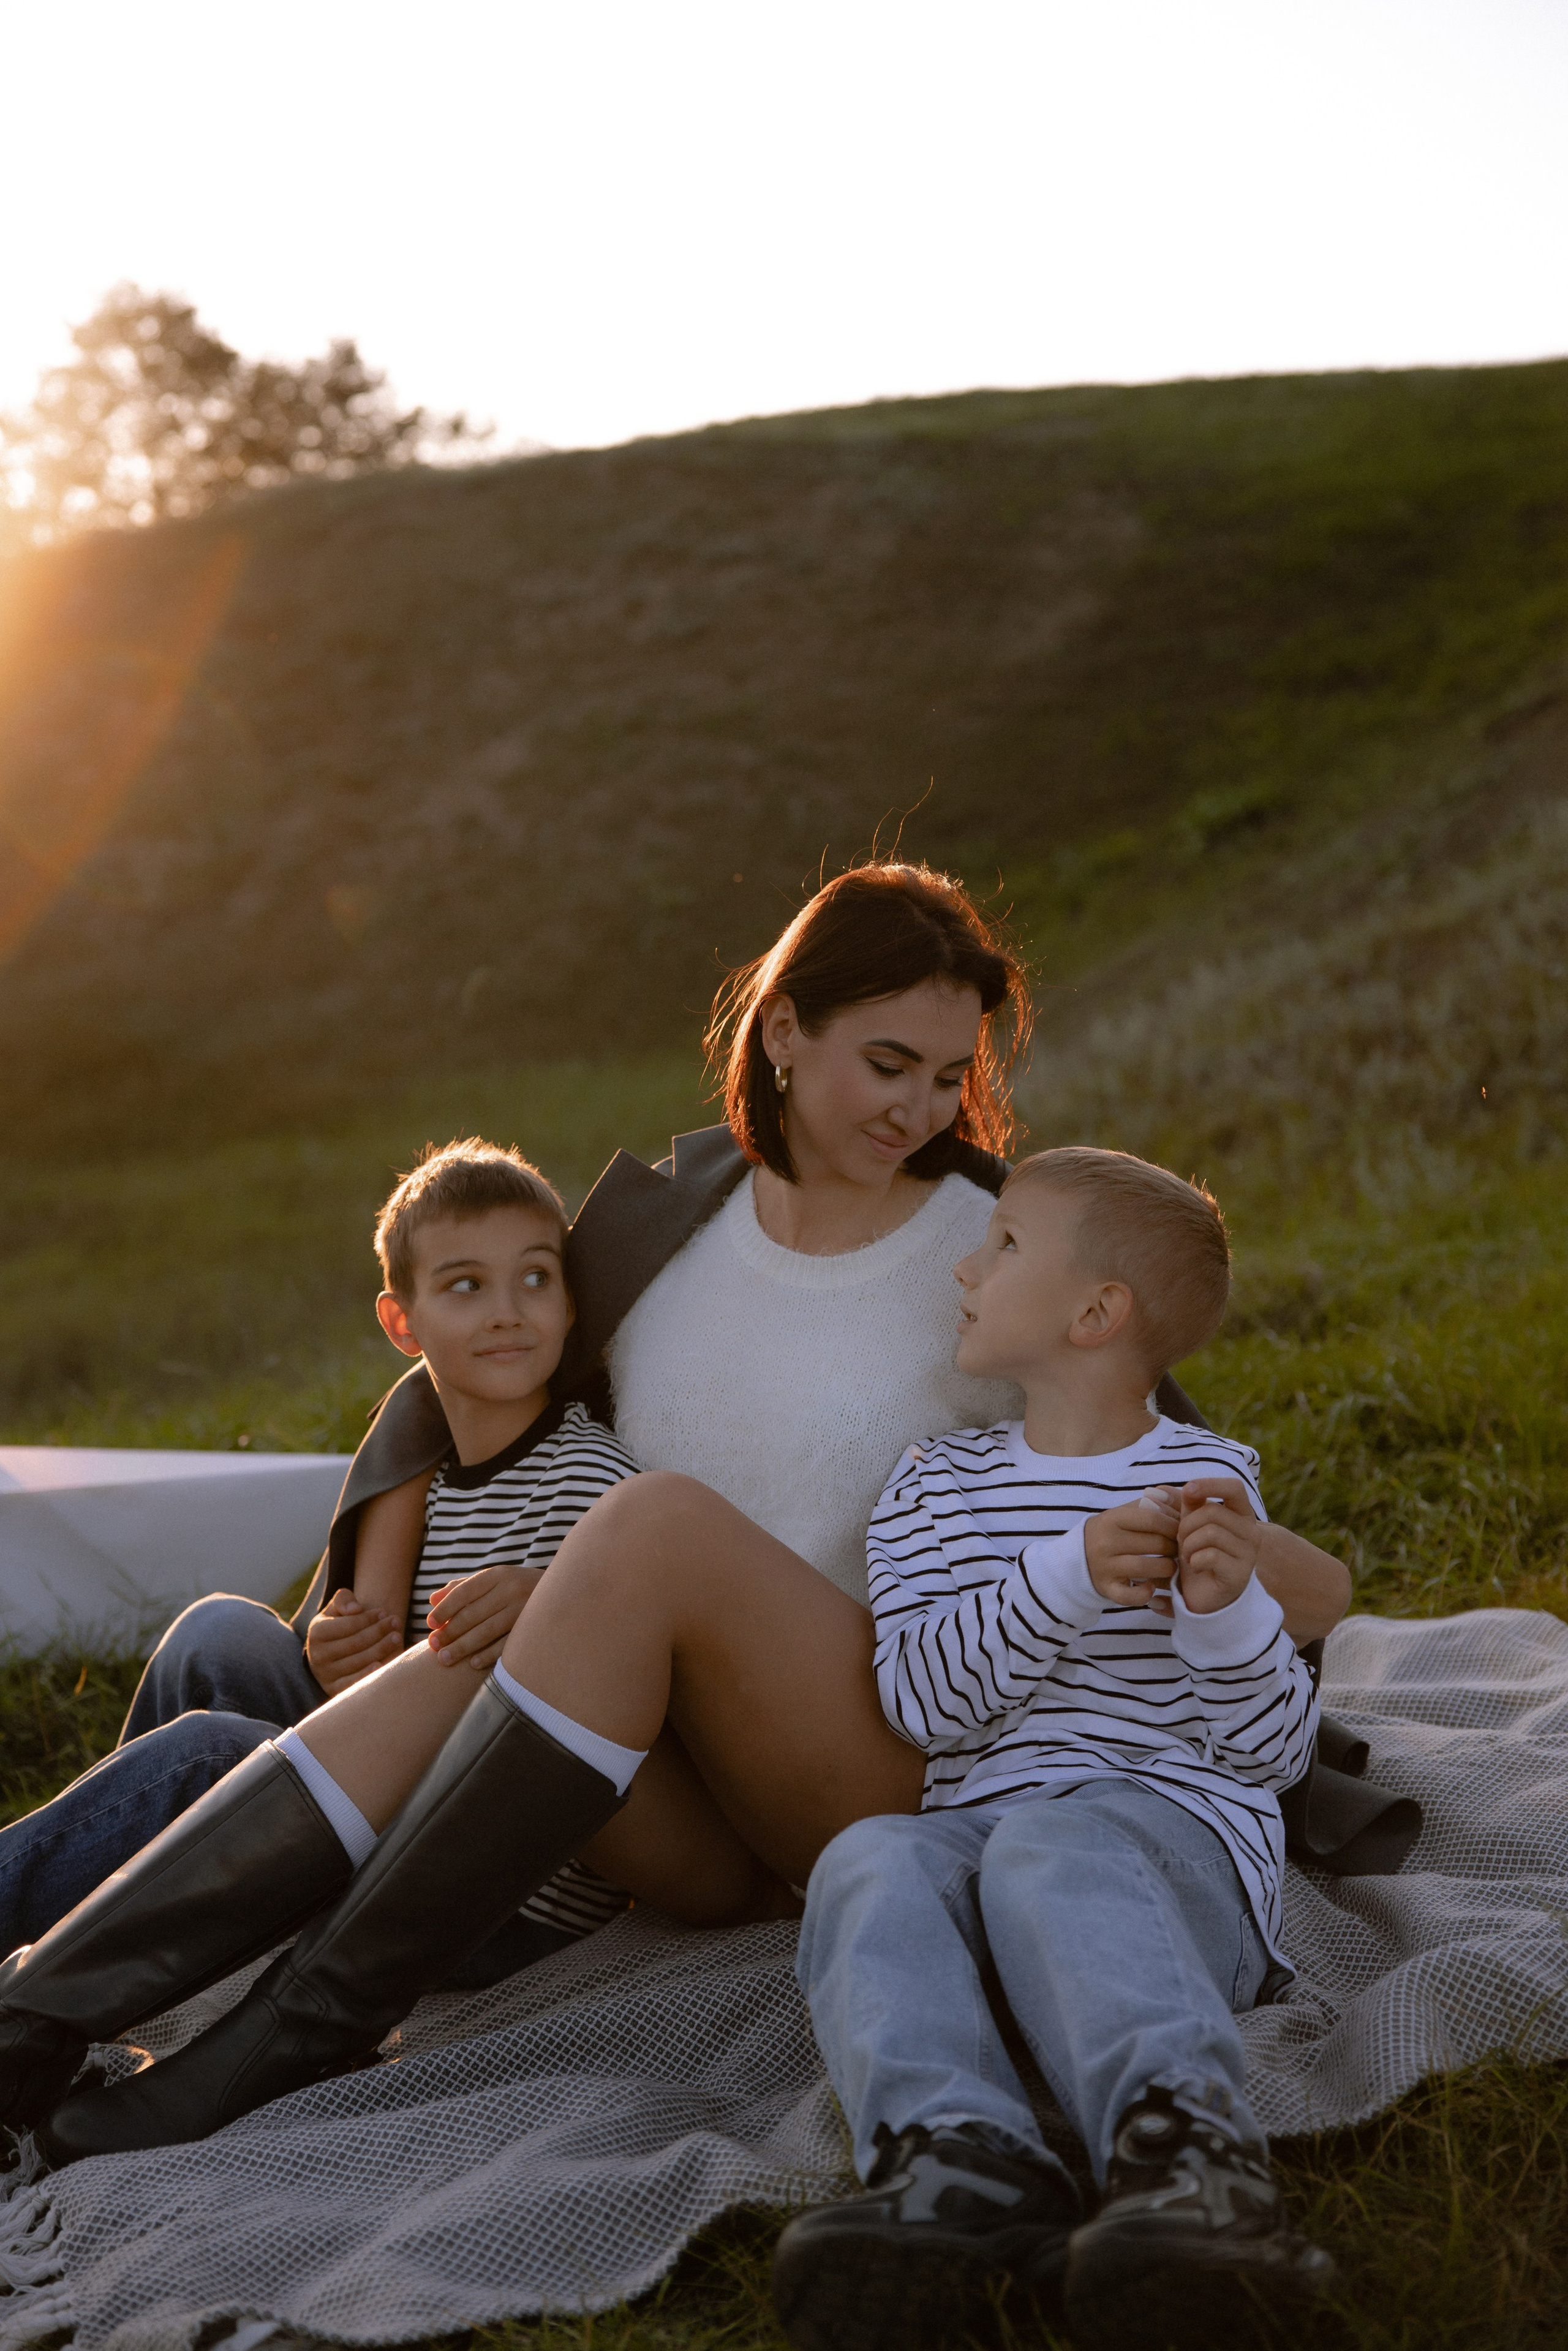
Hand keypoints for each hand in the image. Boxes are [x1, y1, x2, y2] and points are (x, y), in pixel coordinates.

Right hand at [304, 1589, 402, 1695]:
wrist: (326, 1655)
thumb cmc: (336, 1626)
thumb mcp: (335, 1609)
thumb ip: (343, 1600)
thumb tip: (356, 1609)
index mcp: (316, 1633)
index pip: (348, 1625)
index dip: (368, 1618)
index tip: (385, 1612)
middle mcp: (317, 1656)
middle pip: (356, 1643)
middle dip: (379, 1631)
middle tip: (397, 1622)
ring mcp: (325, 1675)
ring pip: (358, 1661)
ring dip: (381, 1649)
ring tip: (397, 1637)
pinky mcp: (334, 1689)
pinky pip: (353, 1683)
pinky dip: (368, 1674)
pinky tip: (382, 1665)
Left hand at [426, 1563, 543, 1671]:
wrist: (564, 1592)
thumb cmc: (517, 1589)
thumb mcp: (494, 1581)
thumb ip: (463, 1588)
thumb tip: (433, 1599)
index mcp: (499, 1574)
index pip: (464, 1592)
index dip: (444, 1609)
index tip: (429, 1624)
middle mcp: (512, 1589)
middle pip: (472, 1614)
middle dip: (449, 1632)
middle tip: (432, 1646)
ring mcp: (525, 1609)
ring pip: (486, 1631)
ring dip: (462, 1647)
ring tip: (443, 1659)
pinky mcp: (533, 1629)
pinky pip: (506, 1644)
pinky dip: (488, 1655)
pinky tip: (472, 1663)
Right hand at [1083, 1490, 1179, 1608]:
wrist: (1078, 1556)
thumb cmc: (1111, 1532)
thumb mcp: (1124, 1513)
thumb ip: (1150, 1504)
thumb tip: (1178, 1498)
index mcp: (1112, 1519)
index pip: (1153, 1519)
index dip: (1174, 1525)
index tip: (1181, 1530)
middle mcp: (1106, 1542)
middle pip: (1155, 1544)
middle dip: (1174, 1547)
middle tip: (1179, 1549)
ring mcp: (1105, 1567)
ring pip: (1146, 1568)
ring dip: (1167, 1568)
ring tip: (1170, 1566)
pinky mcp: (1106, 1588)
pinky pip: (1129, 1596)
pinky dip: (1144, 1594)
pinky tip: (1151, 1588)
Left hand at [1176, 1478, 1264, 1614]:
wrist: (1203, 1596)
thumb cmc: (1198, 1556)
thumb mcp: (1190, 1526)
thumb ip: (1187, 1505)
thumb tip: (1169, 1488)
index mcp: (1242, 1516)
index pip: (1235, 1488)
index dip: (1211, 1484)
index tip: (1188, 1490)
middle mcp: (1251, 1532)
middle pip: (1213, 1512)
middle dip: (1188, 1525)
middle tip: (1182, 1541)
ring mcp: (1249, 1554)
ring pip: (1211, 1532)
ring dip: (1189, 1544)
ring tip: (1188, 1556)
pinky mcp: (1240, 1574)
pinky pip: (1211, 1555)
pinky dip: (1195, 1560)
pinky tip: (1195, 1567)